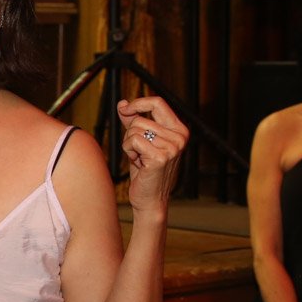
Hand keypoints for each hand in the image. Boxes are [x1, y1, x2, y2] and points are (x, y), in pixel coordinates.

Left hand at [116, 97, 184, 215]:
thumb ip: (133, 121)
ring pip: (134, 130)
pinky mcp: (161, 157)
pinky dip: (128, 151)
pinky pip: (133, 141)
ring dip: (129, 145)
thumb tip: (122, 103)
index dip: (138, 102)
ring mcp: (172, 147)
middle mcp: (179, 137)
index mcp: (179, 130)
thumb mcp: (140, 141)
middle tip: (137, 152)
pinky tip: (138, 163)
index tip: (125, 109)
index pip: (158, 102)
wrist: (149, 199)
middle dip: (130, 134)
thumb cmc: (145, 171)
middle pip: (140, 119)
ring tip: (139, 159)